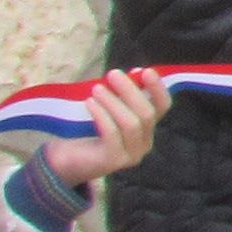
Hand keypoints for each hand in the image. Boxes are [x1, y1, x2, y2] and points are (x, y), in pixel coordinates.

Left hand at [42, 69, 169, 190]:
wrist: (68, 161)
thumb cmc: (88, 131)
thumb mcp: (109, 110)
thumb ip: (122, 95)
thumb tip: (134, 73)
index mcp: (147, 129)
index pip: (163, 107)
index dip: (158, 88)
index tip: (146, 71)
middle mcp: (144, 143)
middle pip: (147, 114)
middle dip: (131, 91)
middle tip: (113, 74)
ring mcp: (131, 155)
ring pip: (131, 124)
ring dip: (114, 102)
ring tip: (96, 88)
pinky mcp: (113, 160)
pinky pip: (112, 134)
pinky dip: (102, 115)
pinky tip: (90, 103)